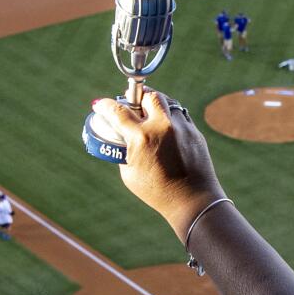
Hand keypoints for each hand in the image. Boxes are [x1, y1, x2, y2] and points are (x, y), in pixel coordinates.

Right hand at [91, 90, 225, 241]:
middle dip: (137, 96)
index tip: (99, 104)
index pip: (118, 111)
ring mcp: (181, 126)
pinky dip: (169, 117)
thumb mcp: (129, 174)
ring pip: (167, 102)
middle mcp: (162, 126)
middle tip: (132, 103)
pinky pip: (180, 115)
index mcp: (141, 138)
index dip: (105, 105)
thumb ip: (124, 151)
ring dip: (155, 104)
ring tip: (150, 113)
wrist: (192, 199)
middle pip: (148, 95)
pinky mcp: (194, 131)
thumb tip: (121, 137)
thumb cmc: (157, 191)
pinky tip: (166, 128)